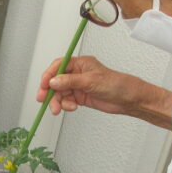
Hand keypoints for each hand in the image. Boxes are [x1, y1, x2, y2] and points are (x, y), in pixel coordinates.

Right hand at [36, 56, 171, 128]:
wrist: (128, 99)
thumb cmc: (117, 84)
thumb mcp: (91, 81)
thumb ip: (70, 81)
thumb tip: (53, 81)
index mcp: (80, 64)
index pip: (59, 66)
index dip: (48, 75)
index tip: (43, 85)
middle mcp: (77, 74)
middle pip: (56, 81)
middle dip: (50, 91)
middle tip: (44, 100)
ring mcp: (78, 86)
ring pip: (60, 93)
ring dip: (57, 101)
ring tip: (59, 109)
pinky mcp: (80, 97)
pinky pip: (66, 101)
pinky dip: (65, 105)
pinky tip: (72, 107)